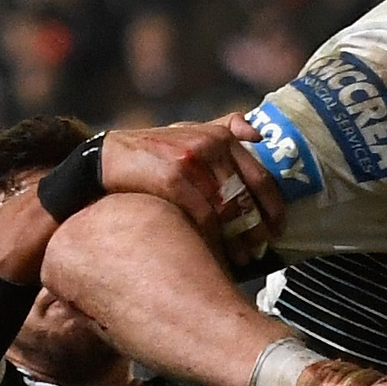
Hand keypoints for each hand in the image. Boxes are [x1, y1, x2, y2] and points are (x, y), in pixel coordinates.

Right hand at [98, 120, 285, 263]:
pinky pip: (203, 217)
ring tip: (242, 258)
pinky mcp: (172, 180)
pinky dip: (213, 238)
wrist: (108, 158)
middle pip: (245, 197)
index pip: (260, 176)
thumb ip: (225, 127)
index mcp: (221, 136)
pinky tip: (216, 253)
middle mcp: (210, 146)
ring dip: (237, 240)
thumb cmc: (155, 150)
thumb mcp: (191, 129)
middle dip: (256, 229)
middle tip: (260, 250)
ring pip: (227, 210)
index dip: (274, 207)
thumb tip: (258, 134)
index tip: (278, 229)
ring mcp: (191, 162)